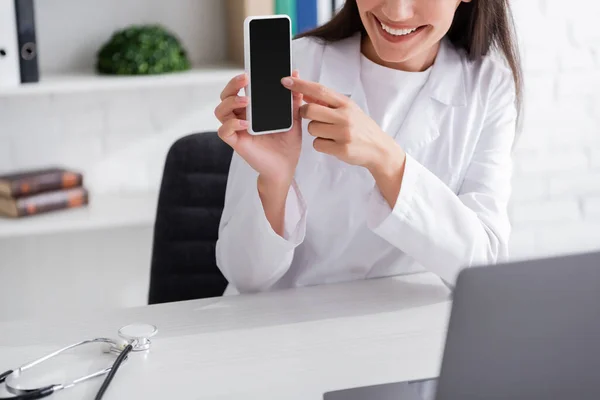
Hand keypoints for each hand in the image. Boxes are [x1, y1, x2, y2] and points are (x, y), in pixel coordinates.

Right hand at [215, 71, 303, 185]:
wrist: (286, 166)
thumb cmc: (287, 143)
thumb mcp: (294, 117)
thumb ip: (293, 98)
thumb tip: (296, 74)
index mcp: (252, 109)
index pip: (240, 89)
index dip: (240, 79)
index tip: (250, 70)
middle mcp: (241, 117)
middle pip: (226, 96)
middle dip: (232, 85)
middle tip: (245, 79)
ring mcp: (237, 129)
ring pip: (220, 111)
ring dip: (230, 102)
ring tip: (246, 102)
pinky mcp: (236, 142)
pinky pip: (224, 131)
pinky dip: (232, 125)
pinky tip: (245, 124)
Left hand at [281, 76, 405, 176]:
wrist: (379, 149)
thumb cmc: (362, 129)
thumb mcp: (349, 110)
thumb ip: (328, 103)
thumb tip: (305, 94)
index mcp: (346, 104)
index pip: (319, 90)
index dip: (301, 85)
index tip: (285, 82)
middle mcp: (345, 116)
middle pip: (310, 110)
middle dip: (304, 114)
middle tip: (311, 117)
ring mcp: (344, 133)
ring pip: (311, 129)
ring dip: (315, 132)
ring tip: (330, 134)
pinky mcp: (342, 149)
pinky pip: (317, 144)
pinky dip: (321, 145)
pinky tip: (333, 144)